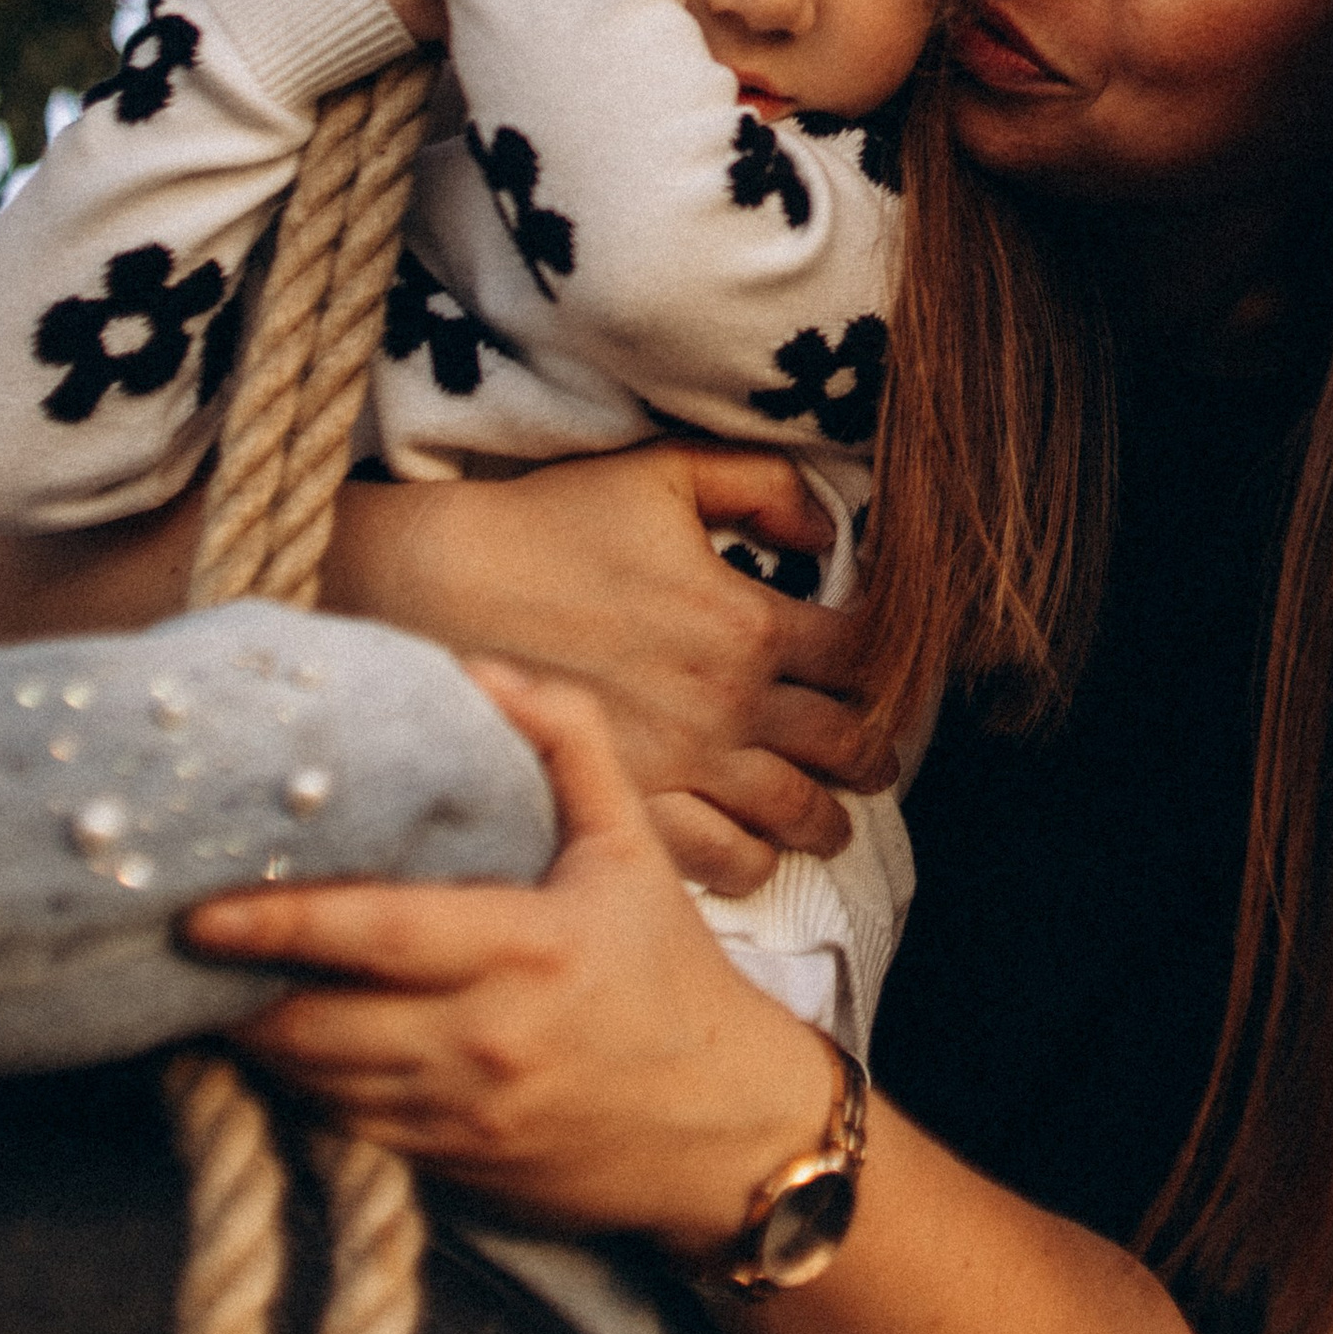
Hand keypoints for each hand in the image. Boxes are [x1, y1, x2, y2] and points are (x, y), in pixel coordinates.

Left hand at [186, 662, 836, 1244]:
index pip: (376, 935)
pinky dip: (289, 1086)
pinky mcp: (438, 1169)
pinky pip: (333, 1125)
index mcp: (527, 951)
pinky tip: (262, 1043)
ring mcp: (453, 1117)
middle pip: (312, 1025)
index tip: (200, 908)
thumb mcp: (633, 843)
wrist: (720, 1132)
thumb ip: (566, 739)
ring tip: (196, 985)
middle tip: (168, 937)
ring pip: (309, 1084)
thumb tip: (477, 672)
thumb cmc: (669, 973)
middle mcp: (481, 1042)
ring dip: (248, 1040)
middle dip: (231, 989)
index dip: (278, 923)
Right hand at [318, 443, 895, 890]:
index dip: (896, 668)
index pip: (868, 659)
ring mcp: (683, 767)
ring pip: (797, 817)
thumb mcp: (665, 472)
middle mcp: (730, 705)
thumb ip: (763, 485)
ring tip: (827, 817)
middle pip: (849, 749)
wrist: (436, 586)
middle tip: (873, 760)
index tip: (890, 674)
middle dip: (873, 757)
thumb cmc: (549, 522)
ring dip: (825, 818)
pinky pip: (723, 861)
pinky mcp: (630, 809)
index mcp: (749, 622)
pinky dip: (753, 860)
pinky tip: (752, 846)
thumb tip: (828, 527)